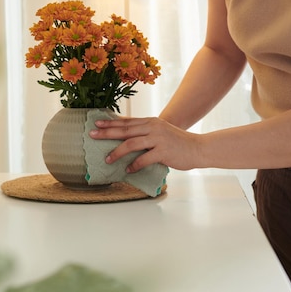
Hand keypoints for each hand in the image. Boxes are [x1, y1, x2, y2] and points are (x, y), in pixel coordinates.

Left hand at [88, 117, 202, 171]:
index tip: (96, 123)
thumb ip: (145, 133)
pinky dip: (134, 165)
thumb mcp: (160, 132)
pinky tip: (128, 170)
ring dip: (117, 152)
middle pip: (124, 130)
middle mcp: (153, 127)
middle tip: (92, 135)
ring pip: (131, 143)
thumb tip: (127, 138)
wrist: (198, 148)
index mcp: (150, 122)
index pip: (126, 121)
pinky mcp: (163, 151)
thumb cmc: (177, 143)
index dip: (110, 122)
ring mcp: (158, 139)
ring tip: (108, 159)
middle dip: (106, 132)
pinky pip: (144, 159)